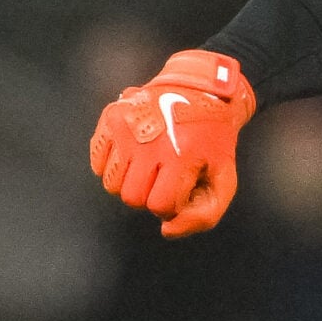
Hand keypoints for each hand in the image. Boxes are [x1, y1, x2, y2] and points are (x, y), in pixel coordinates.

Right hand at [88, 49, 257, 236]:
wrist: (201, 90)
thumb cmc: (212, 140)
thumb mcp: (224, 177)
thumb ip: (205, 215)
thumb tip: (166, 230)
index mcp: (181, 156)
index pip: (159, 206)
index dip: (172, 204)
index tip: (181, 187)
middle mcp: (149, 142)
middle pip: (131, 198)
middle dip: (149, 196)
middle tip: (164, 177)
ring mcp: (126, 128)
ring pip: (110, 184)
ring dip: (129, 182)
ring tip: (149, 164)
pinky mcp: (110, 118)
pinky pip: (97, 163)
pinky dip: (112, 166)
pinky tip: (134, 153)